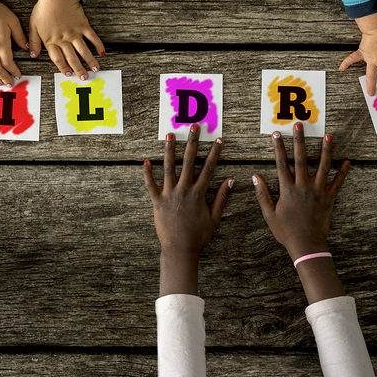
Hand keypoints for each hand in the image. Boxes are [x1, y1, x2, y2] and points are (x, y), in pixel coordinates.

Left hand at [29, 0, 104, 80]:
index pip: (58, 58)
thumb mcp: (33, 25)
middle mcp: (64, 39)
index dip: (63, 67)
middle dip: (78, 69)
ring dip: (90, 61)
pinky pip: (92, 37)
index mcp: (51, 40)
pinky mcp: (83, 25)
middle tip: (84, 78)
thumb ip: (33, 41)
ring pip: (83, 50)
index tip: (68, 74)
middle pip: (72, 57)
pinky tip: (102, 52)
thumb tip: (33, 55)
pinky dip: (98, 44)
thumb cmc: (44, 8)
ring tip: (96, 69)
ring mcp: (75, 32)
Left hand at [144, 125, 233, 295]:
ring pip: (168, 167)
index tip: (218, 140)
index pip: (208, 167)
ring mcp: (169, 194)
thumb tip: (231, 180)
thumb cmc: (198, 235)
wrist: (179, 249)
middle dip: (192, 142)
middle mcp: (183, 190)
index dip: (214, 152)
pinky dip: (147, 173)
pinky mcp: (157, 201)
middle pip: (188, 161)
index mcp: (198, 193)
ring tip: (170, 135)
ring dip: (169, 150)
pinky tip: (146, 161)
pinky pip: (150, 184)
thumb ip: (222, 197)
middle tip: (194, 127)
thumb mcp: (214, 217)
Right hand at [252, 124, 348, 260]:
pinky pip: (337, 183)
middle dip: (300, 140)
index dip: (278, 148)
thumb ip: (261, 194)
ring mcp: (318, 192)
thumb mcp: (269, 214)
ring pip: (323, 166)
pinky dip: (343, 173)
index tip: (277, 134)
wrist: (307, 245)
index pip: (281, 164)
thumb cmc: (286, 231)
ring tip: (328, 136)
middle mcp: (303, 187)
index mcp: (287, 190)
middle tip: (300, 125)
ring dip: (326, 150)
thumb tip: (254, 177)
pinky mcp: (329, 199)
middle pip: (301, 159)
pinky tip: (347, 162)